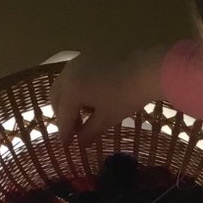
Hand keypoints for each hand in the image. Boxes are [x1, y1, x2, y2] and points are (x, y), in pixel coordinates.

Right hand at [49, 45, 167, 147]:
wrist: (145, 70)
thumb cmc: (125, 97)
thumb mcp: (107, 118)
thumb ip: (90, 131)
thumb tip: (80, 142)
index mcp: (70, 90)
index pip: (63, 116)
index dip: (65, 133)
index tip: (67, 146)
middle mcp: (68, 74)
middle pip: (57, 98)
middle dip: (63, 115)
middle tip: (75, 131)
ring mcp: (76, 62)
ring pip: (64, 85)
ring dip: (68, 101)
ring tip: (83, 115)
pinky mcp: (87, 55)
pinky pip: (74, 75)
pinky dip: (76, 88)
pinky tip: (90, 98)